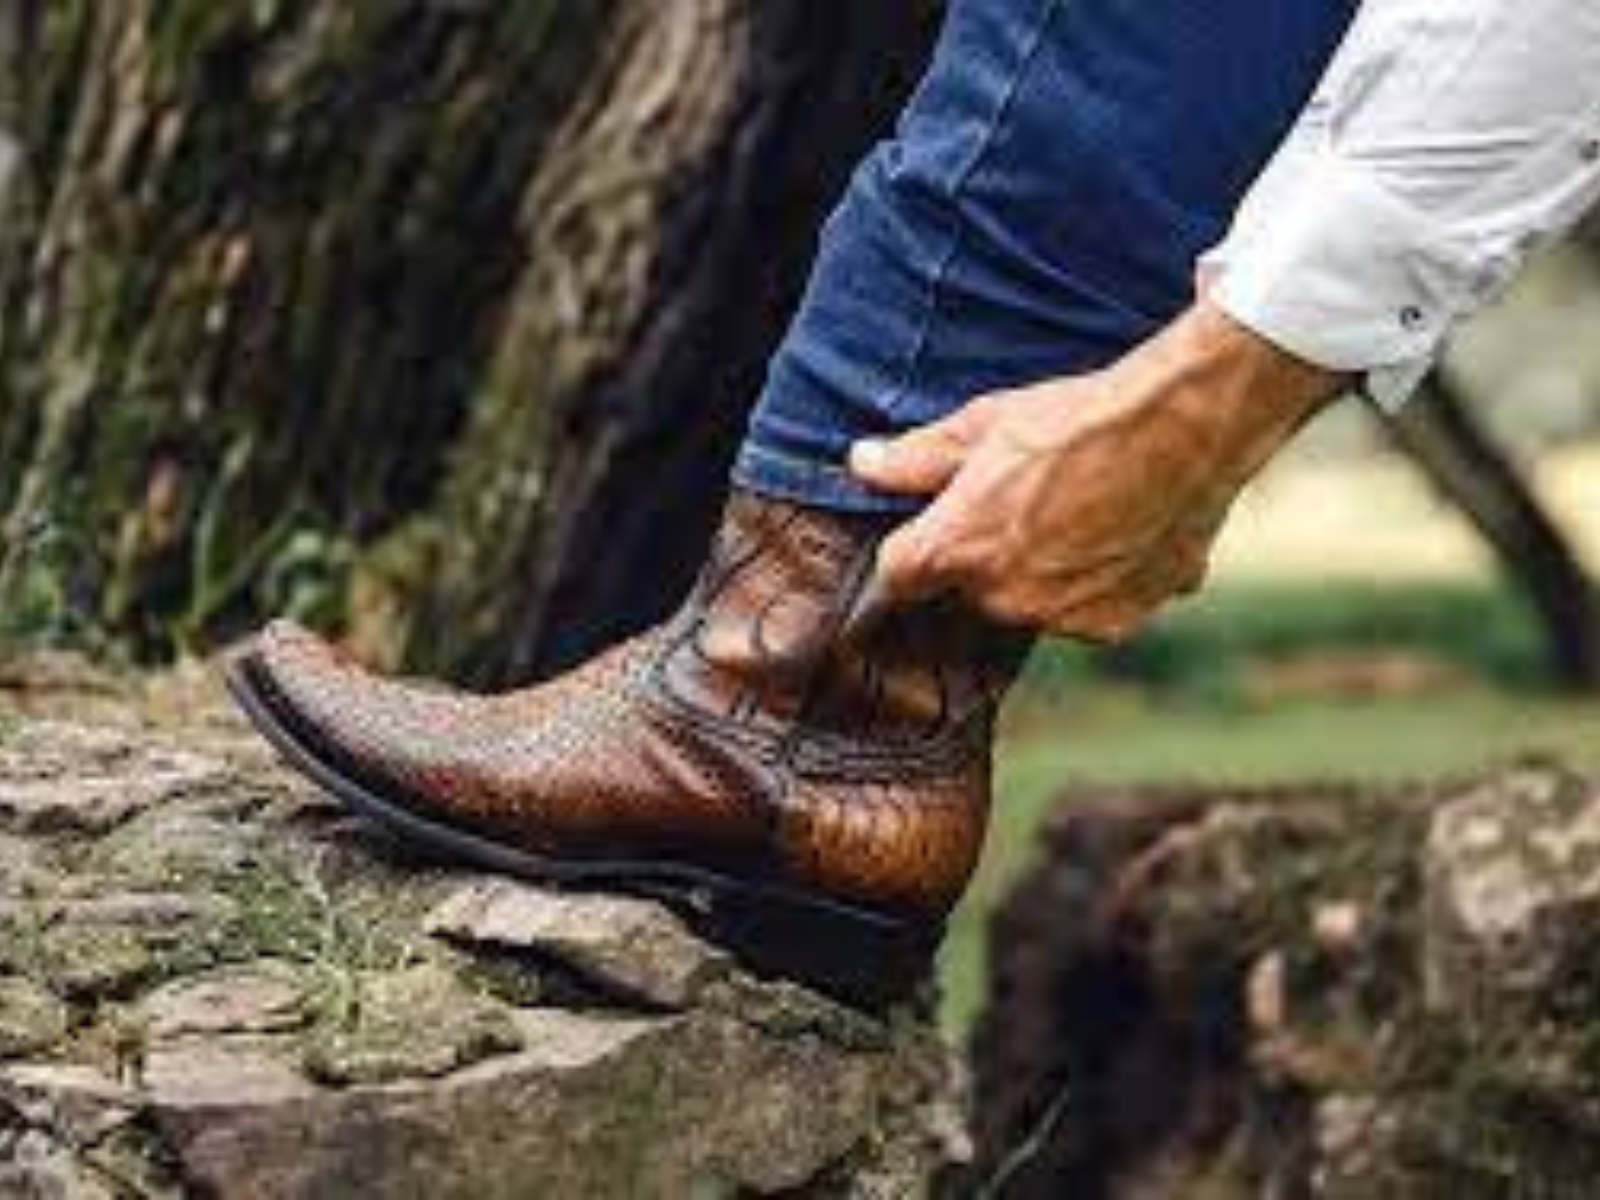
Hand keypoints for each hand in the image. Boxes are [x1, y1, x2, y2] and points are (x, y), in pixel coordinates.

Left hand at [848, 302, 1342, 641]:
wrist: (1186, 425)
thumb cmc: (1080, 417)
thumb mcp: (987, 423)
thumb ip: (916, 457)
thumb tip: (861, 464)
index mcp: (958, 549)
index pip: (898, 575)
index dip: (911, 549)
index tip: (929, 530)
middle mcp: (1004, 598)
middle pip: (972, 591)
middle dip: (987, 556)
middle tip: (1028, 499)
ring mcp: (1063, 617)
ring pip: (1033, 603)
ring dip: (1044, 574)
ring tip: (1082, 511)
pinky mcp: (1117, 624)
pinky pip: (1091, 610)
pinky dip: (1101, 583)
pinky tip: (1122, 530)